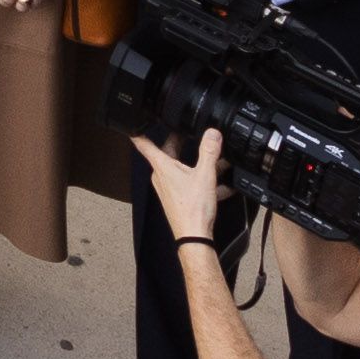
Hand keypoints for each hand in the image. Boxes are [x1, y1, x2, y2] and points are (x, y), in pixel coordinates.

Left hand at [132, 126, 227, 240]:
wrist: (194, 237)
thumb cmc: (192, 210)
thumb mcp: (205, 175)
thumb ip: (209, 152)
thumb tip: (212, 134)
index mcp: (162, 167)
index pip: (144, 144)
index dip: (139, 130)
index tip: (135, 121)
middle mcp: (162, 176)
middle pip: (168, 152)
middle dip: (180, 141)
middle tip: (188, 130)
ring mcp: (169, 188)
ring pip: (182, 168)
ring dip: (198, 163)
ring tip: (217, 158)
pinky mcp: (178, 198)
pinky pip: (191, 183)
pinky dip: (205, 181)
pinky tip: (223, 184)